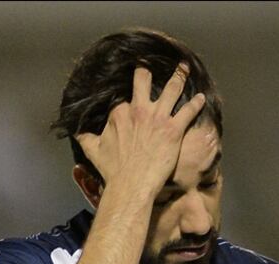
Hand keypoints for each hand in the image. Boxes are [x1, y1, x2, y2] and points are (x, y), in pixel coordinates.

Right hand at [75, 64, 206, 197]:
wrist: (131, 184)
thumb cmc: (112, 170)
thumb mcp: (93, 151)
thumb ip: (85, 138)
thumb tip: (76, 132)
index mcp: (120, 113)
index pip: (123, 98)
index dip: (126, 97)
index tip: (129, 95)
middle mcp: (139, 110)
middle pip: (144, 81)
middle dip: (147, 70)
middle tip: (151, 64)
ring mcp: (158, 118)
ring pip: (172, 89)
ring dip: (179, 76)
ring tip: (184, 68)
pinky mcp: (174, 129)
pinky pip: (188, 110)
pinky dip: (196, 103)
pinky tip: (202, 98)